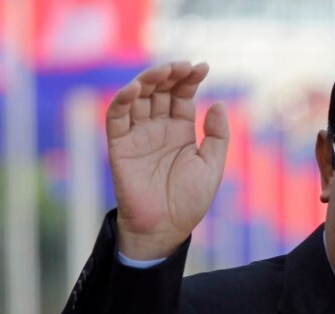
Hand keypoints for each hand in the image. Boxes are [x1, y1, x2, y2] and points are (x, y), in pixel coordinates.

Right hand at [106, 62, 229, 258]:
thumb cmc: (189, 200)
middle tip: (182, 66)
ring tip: (163, 72)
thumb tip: (218, 103)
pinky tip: (135, 88)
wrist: (165, 228)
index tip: (203, 67)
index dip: (190, 79)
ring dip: (147, 80)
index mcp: (180, 131)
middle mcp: (157, 128)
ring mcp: (137, 134)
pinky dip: (122, 100)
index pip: (182, 95)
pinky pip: (116, 117)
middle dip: (169, 74)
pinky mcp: (119, 145)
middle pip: (159, 90)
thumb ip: (216, 136)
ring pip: (138, 97)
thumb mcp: (211, 165)